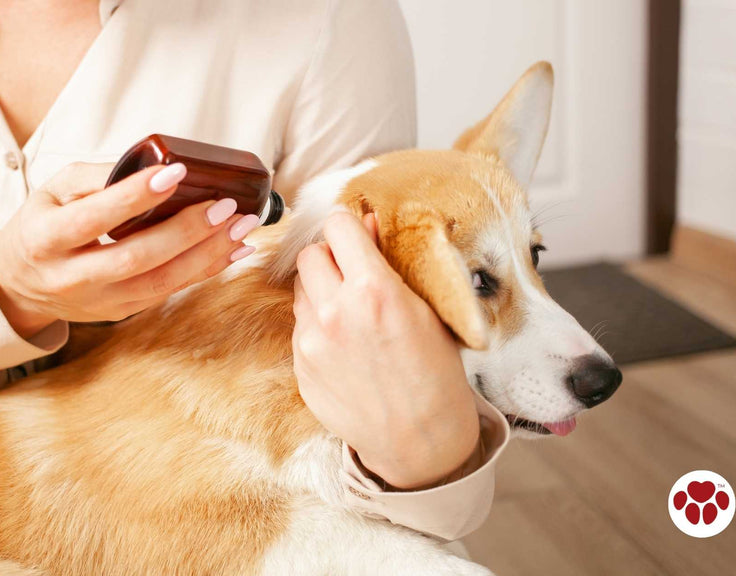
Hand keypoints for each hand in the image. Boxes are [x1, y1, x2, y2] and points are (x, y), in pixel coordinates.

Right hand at [0, 162, 258, 336]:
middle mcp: (70, 277)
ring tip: (241, 228)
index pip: (93, 219)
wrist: (20, 283)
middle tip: (224, 206)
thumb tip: (154, 164)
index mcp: (45, 239)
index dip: (134, 197)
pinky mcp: (121, 312)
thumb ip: (97, 177)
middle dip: (185, 232)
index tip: (175, 173)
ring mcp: (99, 301)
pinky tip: (232, 250)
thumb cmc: (43, 224)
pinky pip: (169, 293)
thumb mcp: (53, 190)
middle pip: (135, 258)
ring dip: (207, 255)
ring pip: (159, 283)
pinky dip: (205, 271)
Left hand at [292, 212, 479, 489]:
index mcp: (374, 291)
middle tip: (352, 274)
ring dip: (320, 291)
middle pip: (310, 254)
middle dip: (330, 258)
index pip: (337, 226)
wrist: (420, 440)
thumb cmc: (435, 375)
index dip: (349, 229)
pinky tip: (344, 346)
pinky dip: (317, 326)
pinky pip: (300, 327)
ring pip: (300, 290)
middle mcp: (335, 313)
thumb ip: (390, 263)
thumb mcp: (425, 310)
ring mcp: (312, 342)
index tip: (357, 238)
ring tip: (350, 314)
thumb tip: (367, 223)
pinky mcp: (300, 367)